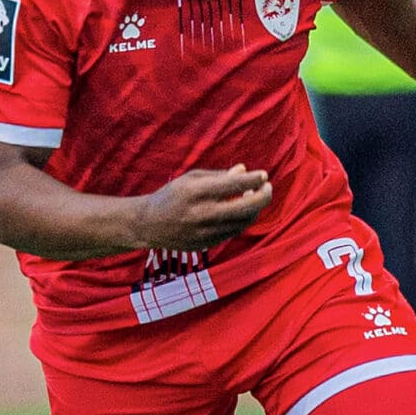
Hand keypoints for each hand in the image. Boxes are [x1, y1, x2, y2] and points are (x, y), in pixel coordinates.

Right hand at [132, 167, 273, 252]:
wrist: (148, 225)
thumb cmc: (172, 196)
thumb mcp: (190, 179)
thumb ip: (218, 176)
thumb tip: (245, 170)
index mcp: (196, 192)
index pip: (235, 184)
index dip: (254, 179)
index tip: (263, 175)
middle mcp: (202, 213)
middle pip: (246, 207)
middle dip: (263, 195)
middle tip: (267, 187)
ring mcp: (205, 231)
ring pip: (244, 221)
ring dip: (254, 208)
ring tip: (253, 197)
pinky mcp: (207, 244)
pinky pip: (234, 231)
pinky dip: (242, 220)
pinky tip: (242, 211)